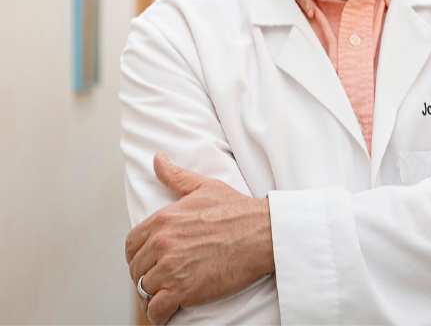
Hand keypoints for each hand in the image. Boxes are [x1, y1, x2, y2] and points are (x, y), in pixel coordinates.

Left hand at [125, 152, 273, 324]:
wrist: (261, 233)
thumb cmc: (237, 211)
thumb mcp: (204, 187)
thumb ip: (175, 176)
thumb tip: (157, 159)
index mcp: (163, 219)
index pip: (131, 244)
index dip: (138, 255)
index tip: (148, 261)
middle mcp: (162, 243)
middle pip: (136, 268)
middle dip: (146, 275)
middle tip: (160, 279)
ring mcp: (171, 267)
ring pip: (144, 290)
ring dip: (153, 296)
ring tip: (165, 296)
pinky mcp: (183, 291)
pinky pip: (156, 310)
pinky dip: (159, 315)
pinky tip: (167, 312)